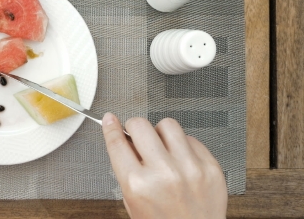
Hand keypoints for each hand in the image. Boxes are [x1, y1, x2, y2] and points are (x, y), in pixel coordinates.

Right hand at [102, 113, 226, 218]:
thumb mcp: (132, 200)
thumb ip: (126, 168)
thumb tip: (124, 138)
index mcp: (138, 184)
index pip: (117, 142)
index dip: (110, 127)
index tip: (110, 119)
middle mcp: (164, 174)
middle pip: (140, 125)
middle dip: (135, 128)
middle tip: (137, 135)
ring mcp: (190, 169)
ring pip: (168, 125)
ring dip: (161, 133)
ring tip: (162, 148)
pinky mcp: (210, 167)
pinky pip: (192, 138)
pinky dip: (183, 146)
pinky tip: (181, 159)